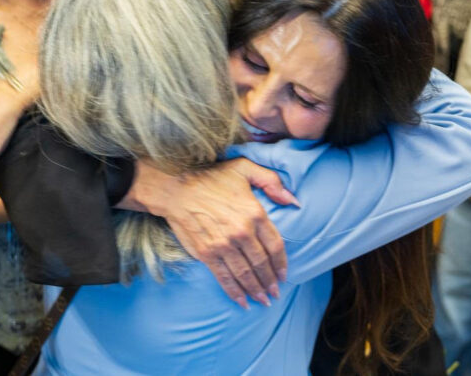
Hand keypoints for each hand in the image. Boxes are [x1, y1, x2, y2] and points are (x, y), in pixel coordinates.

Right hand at [123, 158, 298, 308]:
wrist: (176, 188)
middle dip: (270, 281)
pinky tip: (242, 301)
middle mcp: (241, 232)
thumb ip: (272, 182)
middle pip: (262, 263)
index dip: (281, 263)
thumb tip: (294, 201)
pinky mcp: (207, 253)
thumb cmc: (211, 177)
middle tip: (275, 293)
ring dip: (256, 290)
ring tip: (263, 300)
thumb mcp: (245, 168)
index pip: (275, 245)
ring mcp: (223, 245)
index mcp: (254, 213)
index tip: (284, 275)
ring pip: (245, 273)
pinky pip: (224, 277)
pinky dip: (234, 292)